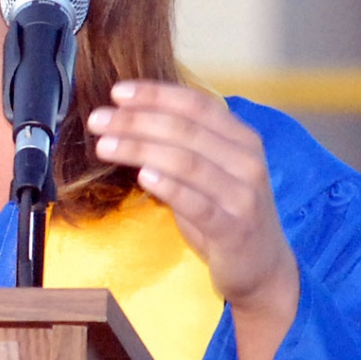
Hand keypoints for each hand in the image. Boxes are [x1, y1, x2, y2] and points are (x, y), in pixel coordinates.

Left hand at [87, 81, 299, 359]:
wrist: (262, 267)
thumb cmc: (225, 212)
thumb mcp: (210, 170)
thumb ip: (182, 144)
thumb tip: (127, 116)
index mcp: (241, 138)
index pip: (195, 104)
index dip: (155, 94)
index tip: (117, 92)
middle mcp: (247, 160)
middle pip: (185, 129)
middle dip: (136, 120)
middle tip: (98, 120)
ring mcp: (243, 194)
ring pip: (186, 161)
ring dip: (140, 149)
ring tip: (105, 145)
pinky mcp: (234, 228)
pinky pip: (197, 202)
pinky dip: (168, 186)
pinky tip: (143, 176)